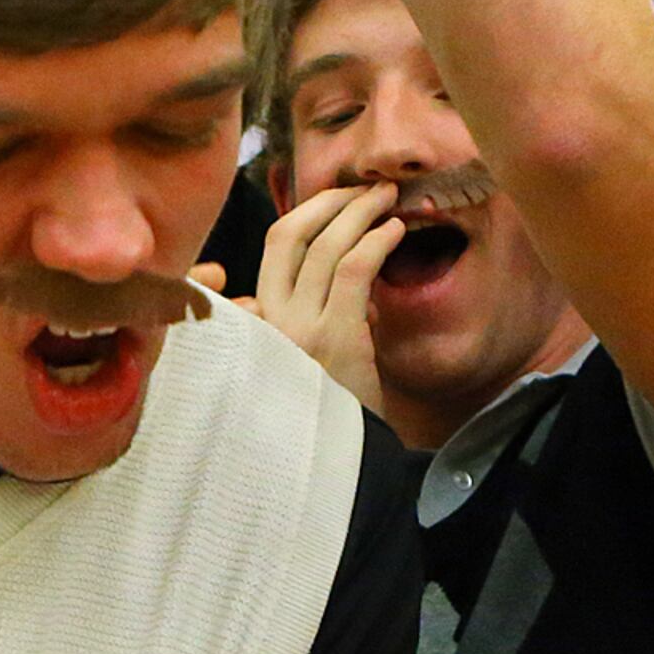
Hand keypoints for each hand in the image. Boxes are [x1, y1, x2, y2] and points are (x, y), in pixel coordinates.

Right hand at [248, 182, 398, 416]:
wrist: (343, 462)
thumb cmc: (331, 411)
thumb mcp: (306, 358)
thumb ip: (309, 315)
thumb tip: (345, 273)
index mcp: (259, 323)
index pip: (270, 249)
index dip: (303, 215)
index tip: (334, 202)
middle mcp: (268, 321)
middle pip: (288, 236)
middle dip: (329, 202)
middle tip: (363, 190)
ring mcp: (298, 328)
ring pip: (324, 246)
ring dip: (359, 213)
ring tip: (388, 199)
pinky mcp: (333, 337)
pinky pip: (351, 270)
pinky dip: (374, 242)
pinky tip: (394, 231)